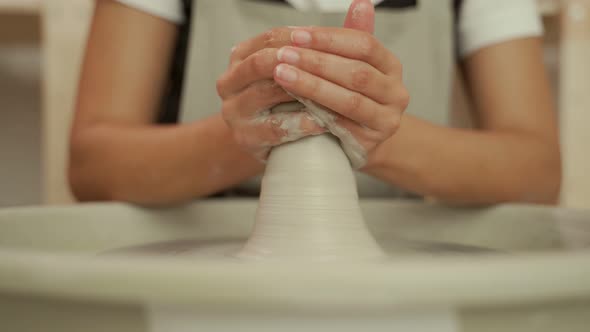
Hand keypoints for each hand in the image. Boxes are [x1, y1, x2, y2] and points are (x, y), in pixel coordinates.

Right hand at [216, 32, 325, 161]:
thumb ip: (314, 48)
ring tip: (332, 92)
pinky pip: (276, 127)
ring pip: (267, 92)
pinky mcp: (246, 137)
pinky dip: (302, 122)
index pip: (269, 39)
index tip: (330, 41)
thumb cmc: (279, 104)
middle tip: (331, 64)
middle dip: (297, 61)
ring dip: (302, 90)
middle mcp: (231, 82)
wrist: (257, 145)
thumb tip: (356, 15)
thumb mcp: (287, 72)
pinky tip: (324, 121)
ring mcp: (235, 111)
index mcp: (240, 58)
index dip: (300, 38)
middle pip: (262, 63)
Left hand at [272, 0, 408, 167]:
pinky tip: (293, 104)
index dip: (329, 39)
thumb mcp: (356, 65)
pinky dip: (316, 114)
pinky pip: (342, 127)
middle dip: (317, 62)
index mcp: (391, 66)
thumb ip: (354, 37)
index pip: (364, 44)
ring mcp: (387, 120)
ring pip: (349, 101)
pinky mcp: (371, 143)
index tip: (297, 35)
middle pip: (357, 73)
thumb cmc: (354, 97)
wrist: (361, 140)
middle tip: (284, 55)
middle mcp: (396, 92)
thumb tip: (360, 3)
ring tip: (283, 75)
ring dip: (313, 87)